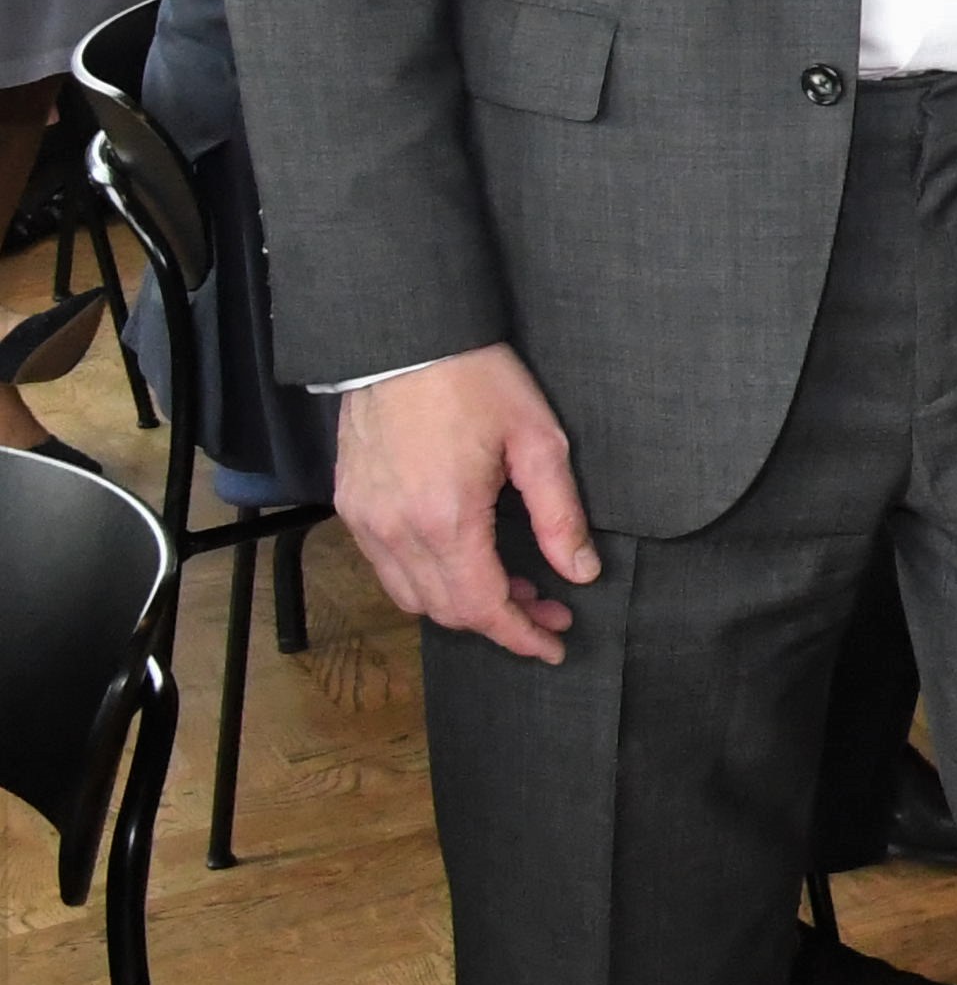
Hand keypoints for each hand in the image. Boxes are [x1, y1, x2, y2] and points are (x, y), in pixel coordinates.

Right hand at [334, 345, 594, 662]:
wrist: (404, 339)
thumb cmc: (475, 380)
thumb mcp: (539, 442)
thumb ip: (559, 515)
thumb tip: (578, 572)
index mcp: (446, 519)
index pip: (482, 607)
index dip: (520, 635)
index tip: (553, 645)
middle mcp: (396, 531)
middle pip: (446, 611)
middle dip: (501, 621)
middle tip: (548, 609)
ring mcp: (366, 521)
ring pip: (411, 597)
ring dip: (461, 604)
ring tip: (513, 587)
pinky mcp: (351, 506)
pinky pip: (387, 568)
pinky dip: (427, 580)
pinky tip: (464, 561)